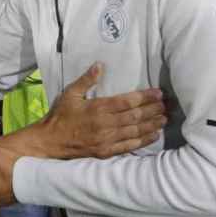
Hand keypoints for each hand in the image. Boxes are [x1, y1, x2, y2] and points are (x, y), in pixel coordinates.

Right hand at [27, 63, 165, 159]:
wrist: (50, 142)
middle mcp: (105, 124)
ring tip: (164, 118)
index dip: (145, 97)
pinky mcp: (106, 152)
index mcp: (98, 108)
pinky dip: (143, 141)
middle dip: (153, 110)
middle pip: (135, 116)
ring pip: (135, 131)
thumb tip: (100, 65)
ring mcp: (107, 139)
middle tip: (166, 105)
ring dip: (152, 124)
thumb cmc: (60, 116)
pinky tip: (154, 135)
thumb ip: (86, 80)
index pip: (128, 101)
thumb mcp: (70, 94)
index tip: (158, 93)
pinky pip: (129, 146)